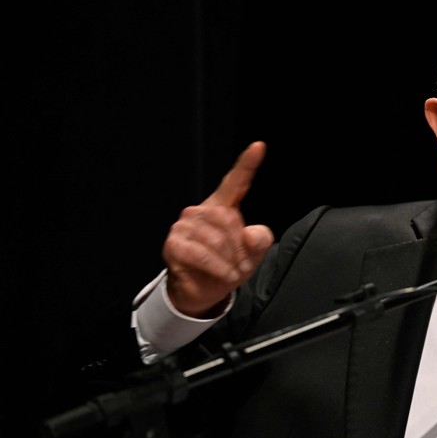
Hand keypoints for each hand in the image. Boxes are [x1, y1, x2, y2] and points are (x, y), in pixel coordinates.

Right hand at [161, 142, 274, 317]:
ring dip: (229, 260)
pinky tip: (223, 274)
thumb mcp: (252, 254)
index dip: (247, 164)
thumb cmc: (228, 265)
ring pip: (215, 239)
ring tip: (230, 269)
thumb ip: (260, 240)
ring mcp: (184, 225)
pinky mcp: (174, 243)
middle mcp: (201, 211)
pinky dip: (217, 267)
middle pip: (229, 220)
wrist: (205, 291)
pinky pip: (201, 253)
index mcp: (223, 206)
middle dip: (239, 246)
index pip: (236, 182)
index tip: (259, 146)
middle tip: (239, 262)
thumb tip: (250, 235)